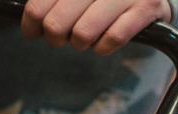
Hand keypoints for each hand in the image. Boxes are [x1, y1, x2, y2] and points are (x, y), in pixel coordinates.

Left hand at [22, 0, 171, 55]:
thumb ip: (49, 3)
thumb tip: (32, 25)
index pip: (38, 7)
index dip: (32, 24)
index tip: (35, 30)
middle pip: (56, 24)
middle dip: (57, 37)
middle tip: (64, 35)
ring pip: (83, 34)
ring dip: (81, 42)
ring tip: (88, 35)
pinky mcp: (146, 7)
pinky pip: (112, 39)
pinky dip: (104, 46)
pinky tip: (106, 38)